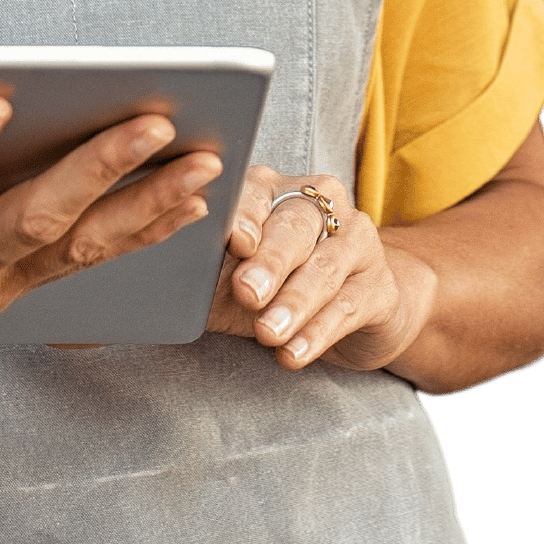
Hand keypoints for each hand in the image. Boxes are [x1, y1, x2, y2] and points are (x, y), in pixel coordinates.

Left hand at [214, 166, 434, 372]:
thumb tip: (163, 278)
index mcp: (276, 191)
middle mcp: (323, 206)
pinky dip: (318, 332)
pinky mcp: (380, 286)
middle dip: (270, 262)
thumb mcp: (233, 275)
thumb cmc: (276, 286)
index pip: (259, 191)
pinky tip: (295, 353)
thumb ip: (205, 269)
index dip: (247, 215)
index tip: (235, 242)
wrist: (351, 311)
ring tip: (269, 333)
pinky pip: (348, 307)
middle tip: (247, 293)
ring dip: (294, 302)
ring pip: (325, 268)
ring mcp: (358, 243)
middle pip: (296, 226)